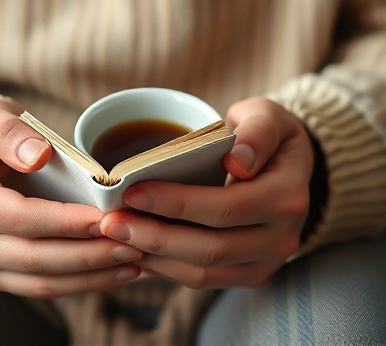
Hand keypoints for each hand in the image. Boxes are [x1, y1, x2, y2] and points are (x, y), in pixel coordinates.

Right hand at [0, 100, 141, 298]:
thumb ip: (9, 132)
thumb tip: (38, 155)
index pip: (19, 217)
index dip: (64, 222)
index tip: (104, 218)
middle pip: (33, 257)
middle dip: (87, 255)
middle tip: (131, 245)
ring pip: (40, 282)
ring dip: (90, 276)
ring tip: (132, 262)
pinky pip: (41, 287)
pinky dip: (79, 284)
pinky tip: (113, 273)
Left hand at [100, 97, 312, 288]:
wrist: (284, 170)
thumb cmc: (264, 137)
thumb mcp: (267, 117)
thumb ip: (257, 131)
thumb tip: (237, 160)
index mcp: (287, 196)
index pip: (226, 207)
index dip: (176, 203)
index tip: (132, 192)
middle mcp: (282, 238)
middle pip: (210, 248)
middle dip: (154, 237)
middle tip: (111, 223)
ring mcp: (266, 262)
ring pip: (203, 272)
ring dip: (154, 258)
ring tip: (116, 238)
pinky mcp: (249, 274)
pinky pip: (203, 281)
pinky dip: (166, 270)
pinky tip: (137, 253)